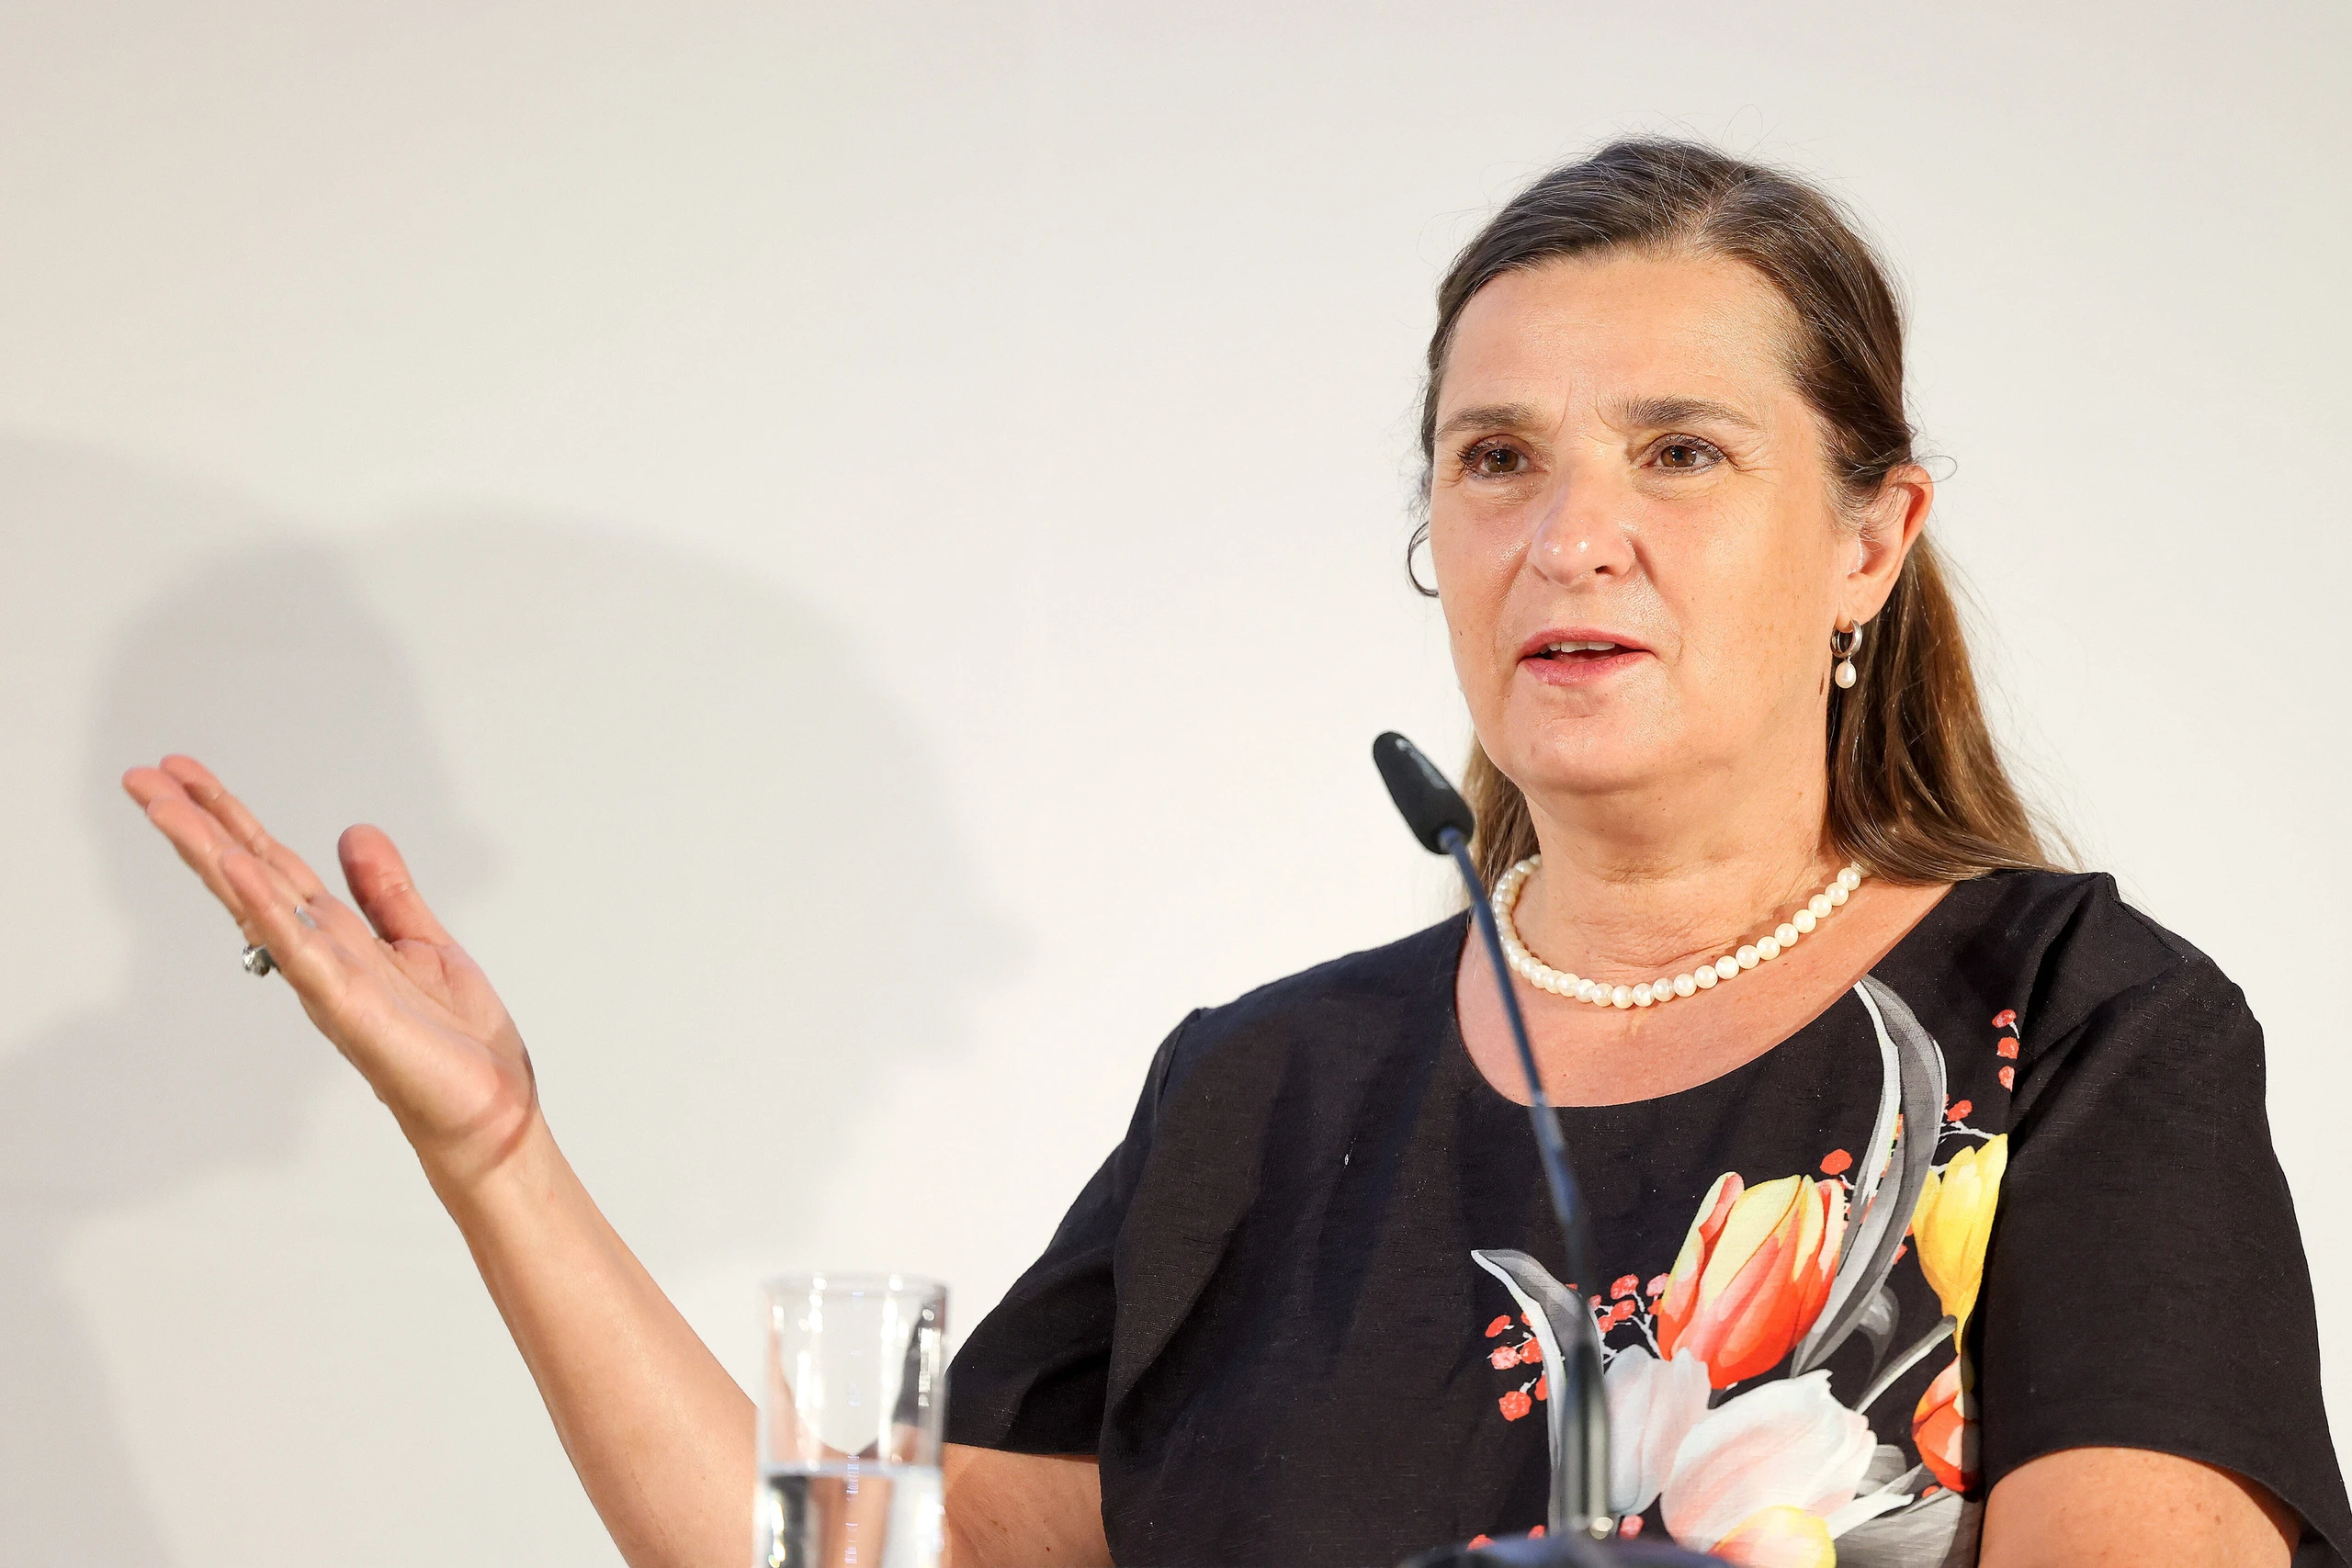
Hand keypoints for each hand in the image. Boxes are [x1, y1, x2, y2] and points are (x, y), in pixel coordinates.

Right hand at [123, 755, 539, 1189]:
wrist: (490, 1111)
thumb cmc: (455, 1043)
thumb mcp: (423, 944)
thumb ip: (385, 892)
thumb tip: (354, 832)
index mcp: (335, 938)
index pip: (271, 865)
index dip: (229, 818)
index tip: (182, 774)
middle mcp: (318, 956)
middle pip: (247, 877)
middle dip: (196, 826)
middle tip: (140, 777)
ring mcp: (327, 982)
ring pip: (257, 906)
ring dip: (212, 854)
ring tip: (167, 806)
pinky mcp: (350, 1009)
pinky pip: (301, 951)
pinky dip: (269, 909)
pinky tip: (239, 868)